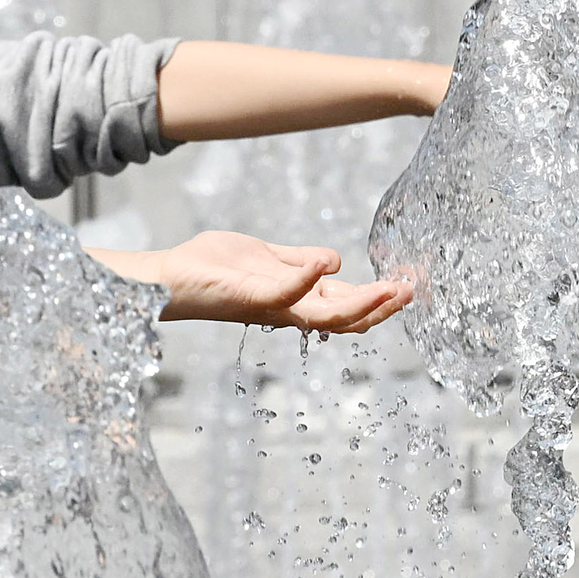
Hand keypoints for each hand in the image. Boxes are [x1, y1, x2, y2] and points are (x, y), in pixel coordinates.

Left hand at [112, 231, 413, 332]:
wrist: (167, 277)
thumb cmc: (212, 268)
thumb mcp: (267, 257)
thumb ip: (299, 260)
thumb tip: (335, 260)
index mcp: (296, 300)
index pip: (346, 306)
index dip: (379, 299)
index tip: (408, 283)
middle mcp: (289, 310)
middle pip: (346, 319)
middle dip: (382, 308)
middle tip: (411, 291)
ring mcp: (271, 306)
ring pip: (325, 317)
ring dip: (360, 304)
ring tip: (389, 289)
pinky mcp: (250, 296)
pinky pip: (284, 295)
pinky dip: (307, 281)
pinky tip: (328, 263)